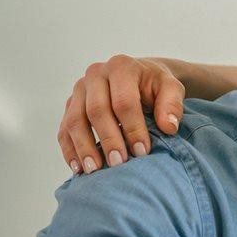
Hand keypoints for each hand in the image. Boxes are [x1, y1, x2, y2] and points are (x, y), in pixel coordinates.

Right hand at [58, 55, 183, 173]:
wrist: (141, 77)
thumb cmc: (156, 86)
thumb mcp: (172, 88)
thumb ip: (172, 104)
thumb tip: (168, 127)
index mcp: (121, 67)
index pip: (124, 101)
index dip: (133, 128)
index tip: (142, 152)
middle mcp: (95, 75)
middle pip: (96, 110)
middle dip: (108, 139)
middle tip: (119, 163)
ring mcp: (79, 90)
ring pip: (75, 120)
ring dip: (84, 147)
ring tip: (95, 170)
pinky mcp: (70, 105)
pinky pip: (64, 129)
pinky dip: (70, 150)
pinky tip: (79, 168)